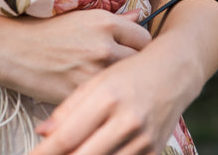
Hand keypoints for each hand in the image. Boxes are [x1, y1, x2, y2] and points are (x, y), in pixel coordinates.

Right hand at [0, 9, 150, 105]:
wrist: (11, 49)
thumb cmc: (44, 29)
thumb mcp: (79, 16)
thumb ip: (113, 18)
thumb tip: (139, 14)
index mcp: (103, 22)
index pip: (144, 37)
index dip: (142, 46)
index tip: (136, 51)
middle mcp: (103, 45)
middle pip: (140, 62)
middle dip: (137, 67)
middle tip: (128, 69)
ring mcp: (94, 72)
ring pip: (126, 83)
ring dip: (123, 84)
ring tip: (117, 83)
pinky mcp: (83, 95)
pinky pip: (106, 99)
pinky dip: (106, 99)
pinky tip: (101, 96)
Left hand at [28, 47, 185, 154]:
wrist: (175, 71)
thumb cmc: (130, 73)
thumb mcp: (98, 81)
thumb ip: (70, 107)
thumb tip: (42, 132)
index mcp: (107, 97)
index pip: (68, 135)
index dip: (45, 152)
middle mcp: (127, 120)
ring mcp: (143, 139)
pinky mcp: (154, 152)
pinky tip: (92, 154)